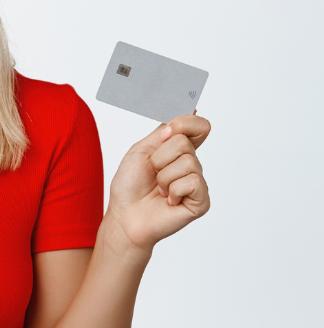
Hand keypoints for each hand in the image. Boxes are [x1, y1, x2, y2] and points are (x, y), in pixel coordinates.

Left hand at [105, 109, 211, 252]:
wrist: (125, 215)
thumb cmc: (130, 185)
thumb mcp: (142, 150)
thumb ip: (164, 132)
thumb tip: (190, 112)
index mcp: (179, 150)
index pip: (199, 126)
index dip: (186, 123)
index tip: (167, 133)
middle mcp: (191, 164)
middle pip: (185, 142)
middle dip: (160, 157)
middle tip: (153, 173)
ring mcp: (198, 182)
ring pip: (187, 162)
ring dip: (163, 176)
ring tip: (159, 189)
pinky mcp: (201, 200)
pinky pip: (191, 182)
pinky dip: (172, 190)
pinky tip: (168, 200)